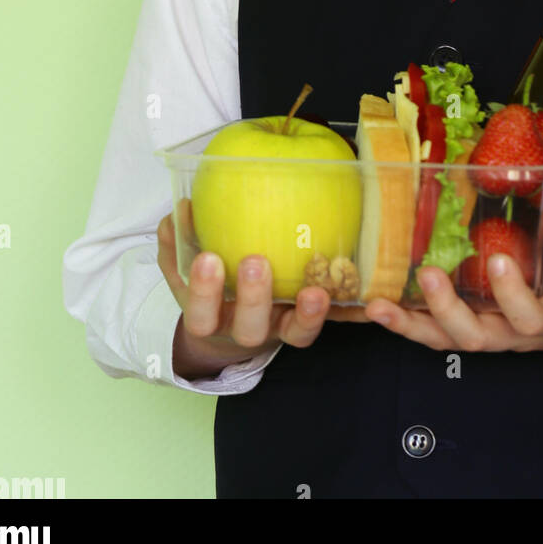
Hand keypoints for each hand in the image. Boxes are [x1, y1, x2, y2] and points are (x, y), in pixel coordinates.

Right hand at [157, 206, 368, 378]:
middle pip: (250, 327)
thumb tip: (179, 209)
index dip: (205, 291)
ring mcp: (282, 327)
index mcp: (211, 318)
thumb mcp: (187, 269)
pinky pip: (332, 324)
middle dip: (253, 298)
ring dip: (307, 314)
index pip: (202, 314)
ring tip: (316, 290)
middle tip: (256, 261)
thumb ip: (178, 242)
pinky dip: (348, 313)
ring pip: (296, 333)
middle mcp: (247, 329)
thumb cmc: (211, 288)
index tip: (208, 257)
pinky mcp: (310, 323)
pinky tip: (364, 297)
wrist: (232, 329)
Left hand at [363, 211, 542, 361]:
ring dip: (413, 325)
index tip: (499, 259)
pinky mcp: (480, 323)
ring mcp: (496, 332)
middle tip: (428, 275)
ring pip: (450, 341)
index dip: (511, 294)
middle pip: (478, 338)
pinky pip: (440, 331)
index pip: (530, 319)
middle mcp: (519, 334)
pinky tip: (380, 305)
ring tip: (379, 304)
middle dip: (448, 312)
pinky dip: (409, 322)